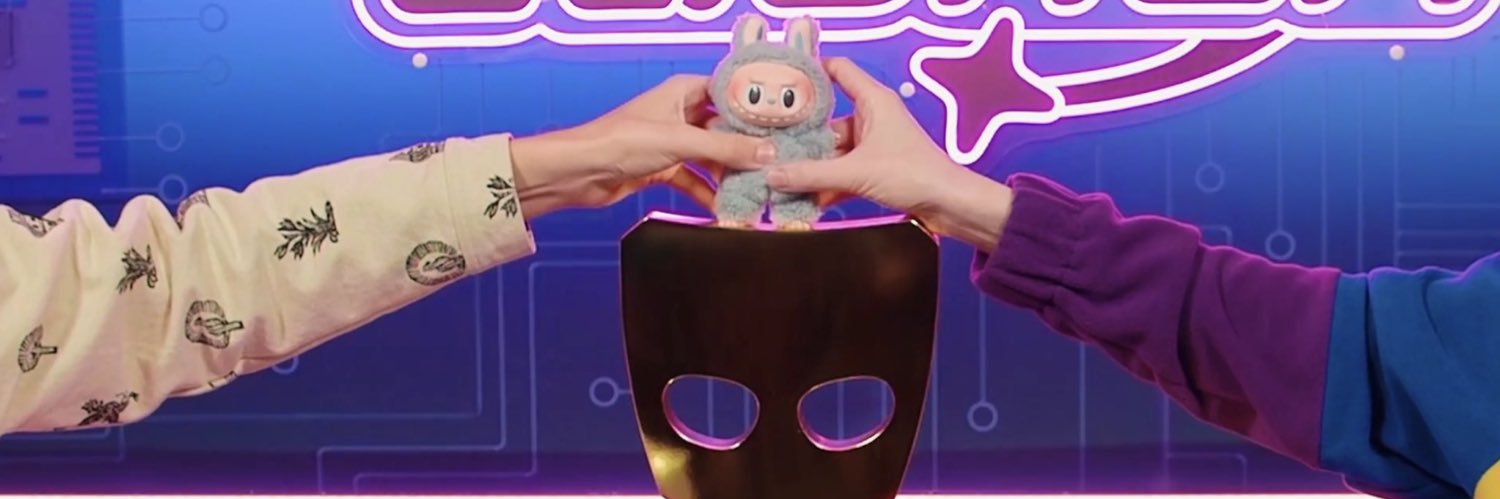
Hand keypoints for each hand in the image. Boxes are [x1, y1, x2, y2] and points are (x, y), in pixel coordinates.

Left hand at [508, 75, 776, 219]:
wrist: (578, 172)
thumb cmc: (619, 141)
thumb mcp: (681, 141)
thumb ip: (726, 147)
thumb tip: (768, 153)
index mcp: (683, 91)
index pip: (730, 92)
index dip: (756, 107)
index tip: (783, 124)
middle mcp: (680, 113)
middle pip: (725, 128)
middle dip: (748, 147)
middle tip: (777, 163)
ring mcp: (672, 142)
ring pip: (712, 157)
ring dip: (731, 174)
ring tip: (758, 190)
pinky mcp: (663, 168)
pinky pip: (696, 180)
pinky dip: (709, 193)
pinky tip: (727, 208)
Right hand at [765, 58, 1014, 249]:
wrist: (949, 204)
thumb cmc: (916, 174)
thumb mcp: (855, 172)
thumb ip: (811, 174)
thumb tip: (772, 174)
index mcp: (873, 101)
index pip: (839, 70)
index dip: (811, 70)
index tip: (782, 79)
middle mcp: (872, 118)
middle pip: (827, 119)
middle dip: (801, 135)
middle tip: (769, 143)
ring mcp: (873, 144)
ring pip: (833, 150)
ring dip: (811, 165)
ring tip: (780, 176)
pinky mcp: (875, 168)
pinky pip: (842, 171)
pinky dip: (826, 183)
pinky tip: (804, 198)